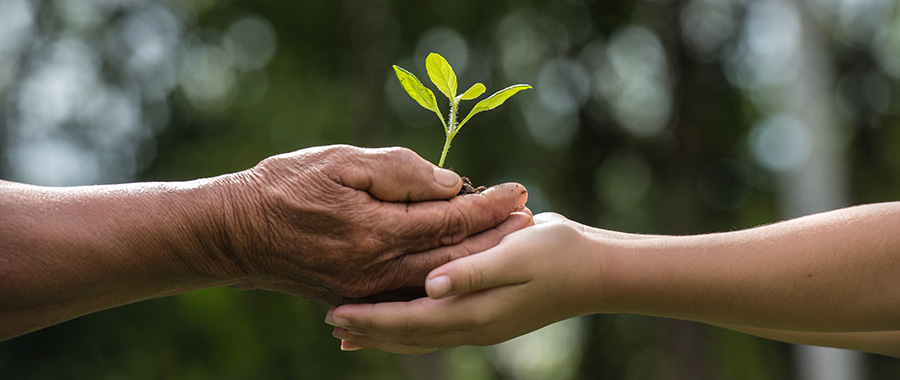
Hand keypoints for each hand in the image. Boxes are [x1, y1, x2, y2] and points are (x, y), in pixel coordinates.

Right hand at [209, 145, 528, 303]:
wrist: (235, 233)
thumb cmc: (284, 187)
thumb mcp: (341, 161)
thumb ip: (399, 172)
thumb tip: (450, 184)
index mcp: (378, 232)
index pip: (451, 219)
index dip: (488, 206)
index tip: (518, 191)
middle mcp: (379, 270)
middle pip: (455, 256)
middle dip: (496, 239)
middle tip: (530, 223)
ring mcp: (368, 290)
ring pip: (438, 279)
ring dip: (476, 261)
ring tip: (508, 246)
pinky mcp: (356, 297)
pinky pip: (411, 293)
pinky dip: (442, 281)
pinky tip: (461, 271)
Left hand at [325, 212, 603, 352]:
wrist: (595, 271)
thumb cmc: (557, 254)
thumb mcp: (516, 254)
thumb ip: (472, 271)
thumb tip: (430, 286)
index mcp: (475, 311)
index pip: (410, 320)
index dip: (371, 318)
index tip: (336, 313)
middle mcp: (473, 326)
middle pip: (409, 335)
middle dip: (368, 330)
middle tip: (330, 322)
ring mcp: (481, 325)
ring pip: (420, 336)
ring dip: (384, 334)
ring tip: (351, 332)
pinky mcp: (487, 317)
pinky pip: (437, 328)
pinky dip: (409, 328)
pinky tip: (401, 319)